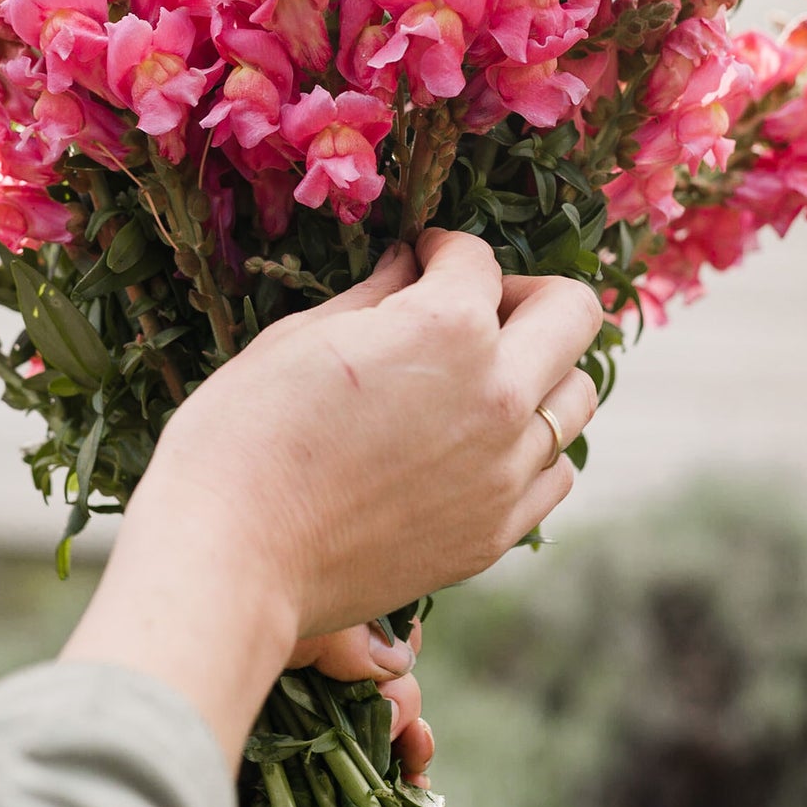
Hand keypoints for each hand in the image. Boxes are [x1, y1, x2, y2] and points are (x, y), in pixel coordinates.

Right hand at [64, 231, 600, 765]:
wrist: (230, 556)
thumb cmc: (244, 434)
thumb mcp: (300, 337)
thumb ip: (375, 294)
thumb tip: (409, 265)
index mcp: (448, 328)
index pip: (477, 258)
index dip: (441, 249)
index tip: (418, 260)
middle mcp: (499, 395)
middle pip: (573, 314)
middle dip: (523, 294)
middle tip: (473, 307)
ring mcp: (505, 472)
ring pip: (576, 397)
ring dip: (539, 372)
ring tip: (479, 380)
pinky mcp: (494, 533)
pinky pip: (552, 474)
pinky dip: (530, 448)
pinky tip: (477, 445)